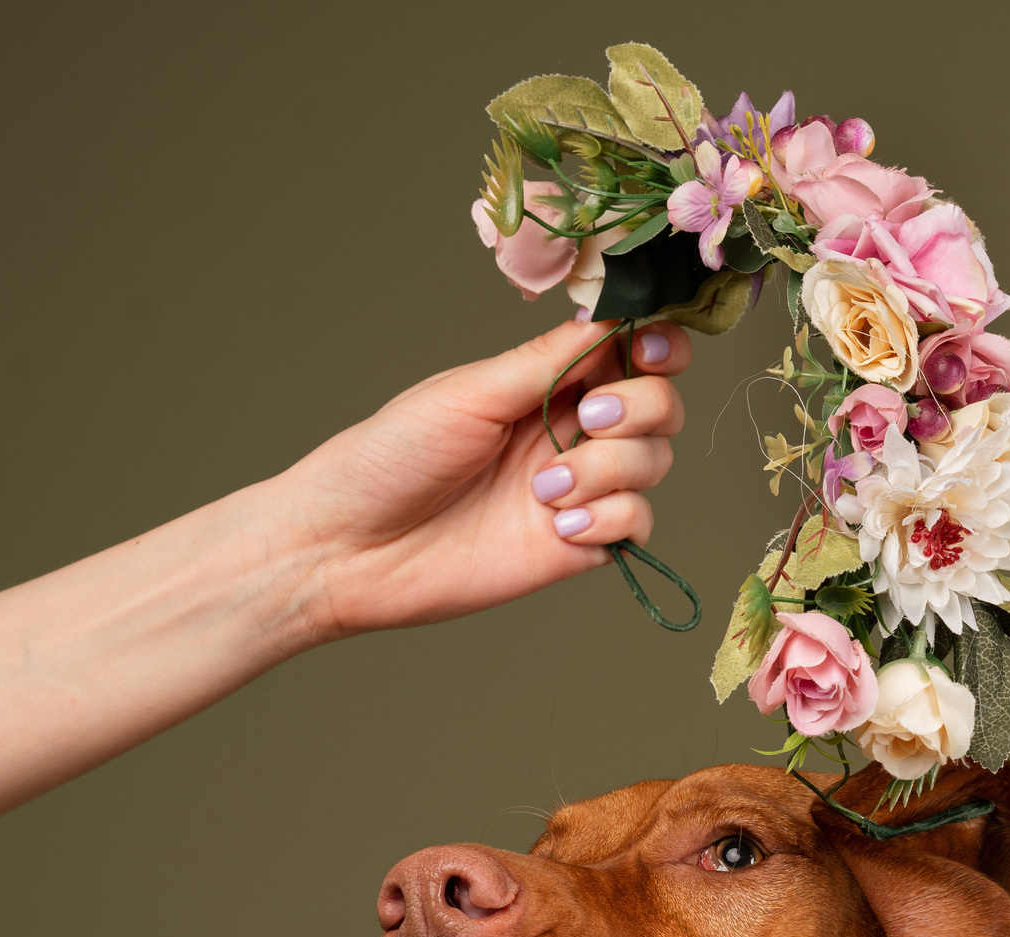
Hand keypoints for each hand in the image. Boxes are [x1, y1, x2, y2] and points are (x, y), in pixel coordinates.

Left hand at [275, 317, 692, 642]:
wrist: (349, 548)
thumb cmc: (389, 458)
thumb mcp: (469, 393)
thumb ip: (548, 361)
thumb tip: (612, 315)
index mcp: (545, 381)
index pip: (631, 350)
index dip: (658, 345)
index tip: (648, 350)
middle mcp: (569, 430)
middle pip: (660, 405)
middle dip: (641, 407)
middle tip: (587, 422)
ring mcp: (578, 489)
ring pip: (655, 462)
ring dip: (613, 469)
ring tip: (543, 489)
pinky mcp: (577, 546)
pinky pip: (637, 523)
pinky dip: (613, 519)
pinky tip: (558, 526)